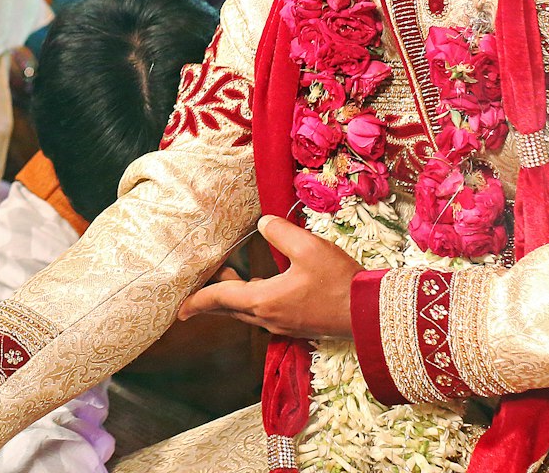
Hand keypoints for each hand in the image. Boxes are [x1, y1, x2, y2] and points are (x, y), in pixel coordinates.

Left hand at [178, 215, 359, 339]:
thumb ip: (279, 232)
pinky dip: (252, 300)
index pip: (220, 300)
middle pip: (230, 307)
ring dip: (233, 297)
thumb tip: (263, 224)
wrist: (369, 313)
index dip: (198, 300)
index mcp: (264, 301)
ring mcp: (284, 324)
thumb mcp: (308, 247)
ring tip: (229, 276)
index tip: (179, 309)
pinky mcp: (297, 325)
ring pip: (248, 311)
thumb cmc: (338, 281)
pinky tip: (262, 285)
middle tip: (202, 280)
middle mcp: (269, 318)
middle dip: (212, 296)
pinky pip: (264, 314)